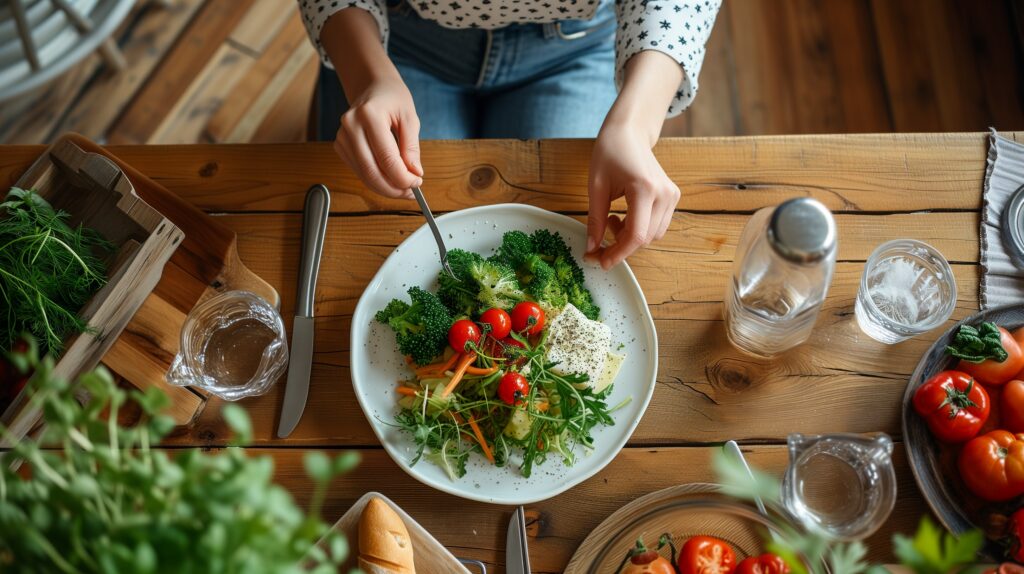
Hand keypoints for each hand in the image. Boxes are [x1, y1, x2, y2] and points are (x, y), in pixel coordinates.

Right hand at [320, 8, 421, 198]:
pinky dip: (375, 180)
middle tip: (411, 192)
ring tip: (404, 188)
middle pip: (371, 172)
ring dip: (385, 188)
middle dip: (394, 188)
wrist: (373, 87)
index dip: (403, 177)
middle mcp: (350, 126)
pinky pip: (359, 171)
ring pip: (364, 175)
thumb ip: (412, 147)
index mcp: (369, 115)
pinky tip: (390, 179)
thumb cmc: (393, 99)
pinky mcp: (340, 145)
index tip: (418, 182)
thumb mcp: (410, 118)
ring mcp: (342, 137)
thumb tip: (414, 174)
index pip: (387, 159)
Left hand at [586, 120, 679, 269]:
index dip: (618, 253)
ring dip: (629, 238)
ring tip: (612, 219)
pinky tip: (624, 216)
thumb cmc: (610, 152)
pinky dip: (639, 229)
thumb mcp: (596, 186)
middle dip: (621, 247)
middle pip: (645, 239)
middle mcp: (664, 194)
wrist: (630, 132)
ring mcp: (671, 196)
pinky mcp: (672, 197)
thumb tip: (591, 248)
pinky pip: (657, 226)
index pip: (636, 235)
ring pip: (652, 235)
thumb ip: (595, 220)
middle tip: (598, 243)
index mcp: (645, 189)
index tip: (600, 262)